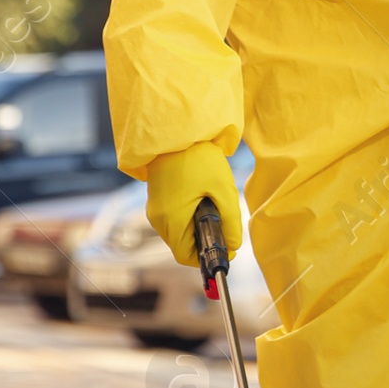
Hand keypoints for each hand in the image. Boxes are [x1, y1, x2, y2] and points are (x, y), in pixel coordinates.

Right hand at [146, 143, 242, 263]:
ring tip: (212, 205)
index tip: (226, 247)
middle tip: (224, 222)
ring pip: (178, 233)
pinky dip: (188, 217)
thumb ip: (231, 222)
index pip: (186, 256)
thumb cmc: (199, 159)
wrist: (176, 131)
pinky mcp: (156, 200)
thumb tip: (234, 246)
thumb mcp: (223, 190)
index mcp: (172, 220)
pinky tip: (201, 198)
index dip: (207, 256)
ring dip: (197, 227)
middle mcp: (158, 219)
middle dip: (204, 240)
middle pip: (182, 245)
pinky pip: (173, 219)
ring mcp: (154, 209)